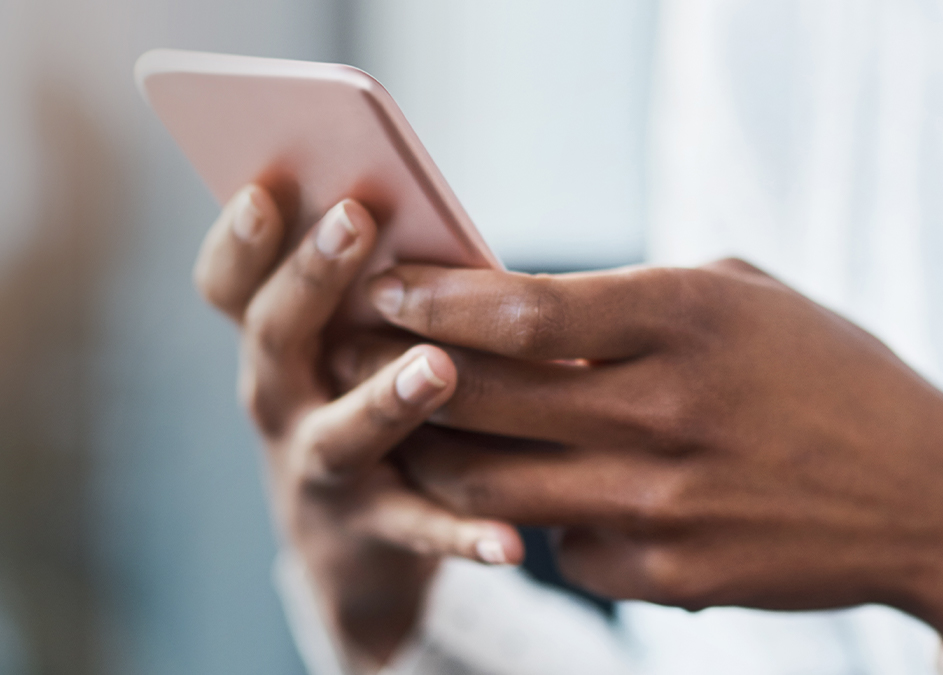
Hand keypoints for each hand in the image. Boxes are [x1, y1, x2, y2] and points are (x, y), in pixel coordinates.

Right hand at [192, 186, 523, 668]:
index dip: (239, 240)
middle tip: (351, 219)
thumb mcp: (347, 345)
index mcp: (276, 346)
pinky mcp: (375, 532)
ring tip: (439, 365)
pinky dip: (463, 536)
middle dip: (310, 279)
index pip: (230, 287)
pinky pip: (420, 531)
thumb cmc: (362, 404)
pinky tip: (508, 544)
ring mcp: (321, 472)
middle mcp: (281, 404)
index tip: (263, 188)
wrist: (349, 552)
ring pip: (343, 434)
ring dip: (388, 398)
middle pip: (276, 338)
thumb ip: (371, 289)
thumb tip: (425, 207)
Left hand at [368, 259, 942, 674]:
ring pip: (493, 487)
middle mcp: (667, 410)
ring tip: (414, 431)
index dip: (435, 299)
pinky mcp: (671, 575)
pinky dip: (540, 522)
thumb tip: (519, 308)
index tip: (386, 290)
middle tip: (360, 359)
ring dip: (437, 456)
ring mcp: (665, 504)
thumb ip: (637, 298)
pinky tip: (550, 497)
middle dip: (401, 374)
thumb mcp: (749, 300)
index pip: (521, 310)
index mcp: (689, 318)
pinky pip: (561, 548)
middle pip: (482, 398)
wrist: (932, 499)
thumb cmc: (834, 380)